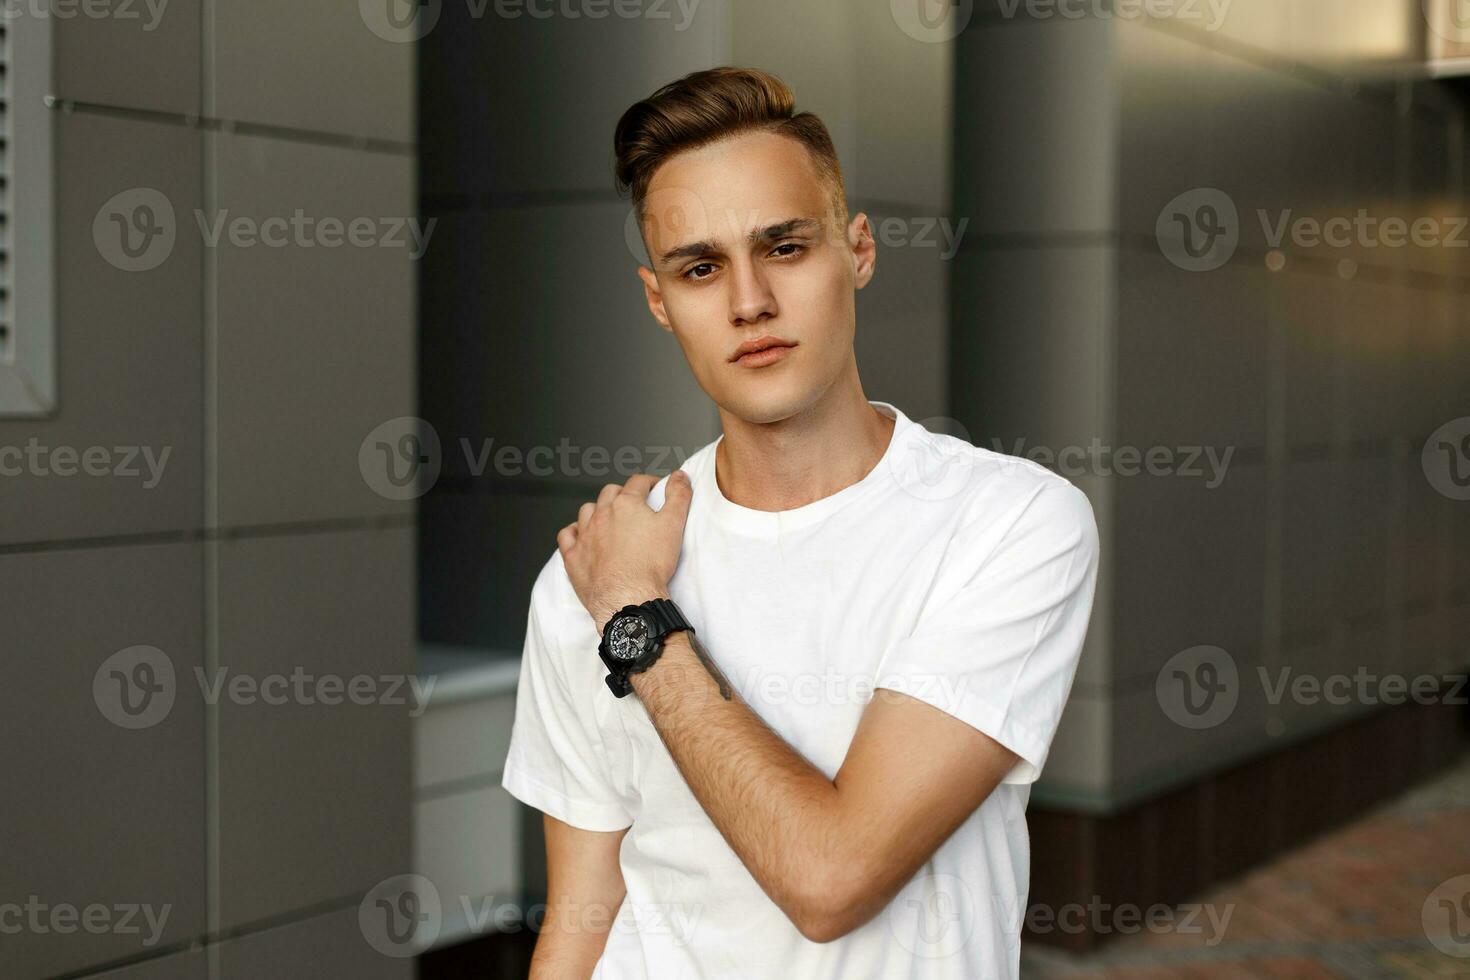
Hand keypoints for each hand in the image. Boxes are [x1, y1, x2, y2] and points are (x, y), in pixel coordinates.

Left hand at [557, 471, 692, 633]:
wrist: (628, 596)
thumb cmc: (650, 564)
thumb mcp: (673, 525)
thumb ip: (678, 496)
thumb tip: (680, 476)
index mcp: (626, 504)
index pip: (638, 482)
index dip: (649, 483)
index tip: (654, 488)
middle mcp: (602, 514)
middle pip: (610, 493)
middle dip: (622, 494)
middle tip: (633, 504)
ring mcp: (585, 534)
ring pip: (587, 511)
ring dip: (597, 510)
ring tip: (608, 519)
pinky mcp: (574, 556)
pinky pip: (567, 535)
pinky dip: (574, 532)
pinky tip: (581, 536)